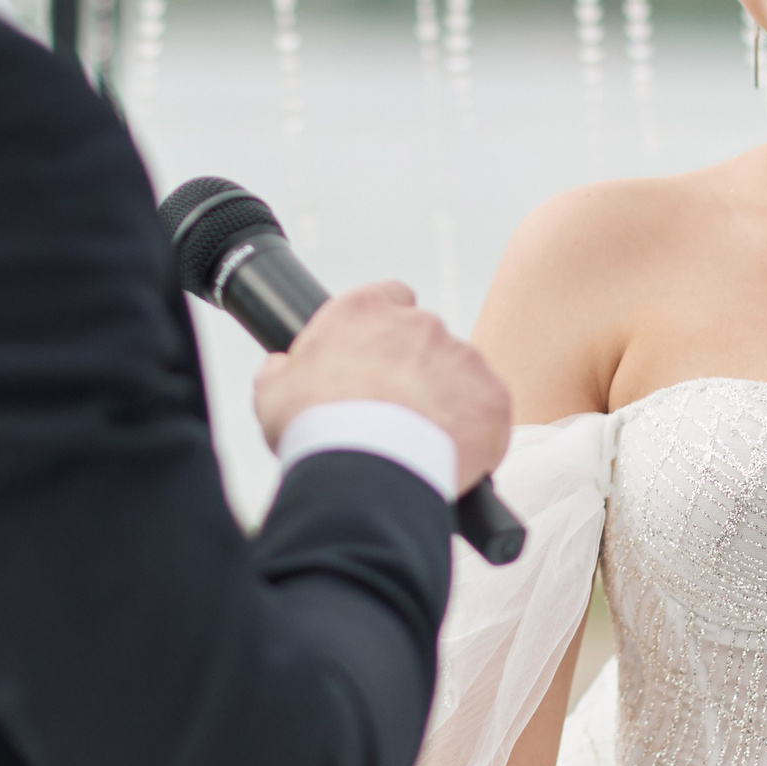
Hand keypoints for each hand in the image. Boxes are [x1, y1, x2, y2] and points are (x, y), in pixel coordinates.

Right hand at [253, 282, 511, 491]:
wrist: (367, 468)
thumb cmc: (315, 428)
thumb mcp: (273, 391)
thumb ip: (282, 370)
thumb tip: (279, 367)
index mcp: (366, 311)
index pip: (391, 297)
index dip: (387, 329)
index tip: (381, 357)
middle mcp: (421, 324)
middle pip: (427, 342)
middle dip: (417, 372)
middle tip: (397, 415)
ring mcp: (462, 358)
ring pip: (460, 376)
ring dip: (447, 401)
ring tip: (420, 444)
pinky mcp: (493, 398)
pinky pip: (489, 411)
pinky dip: (476, 432)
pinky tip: (452, 457)